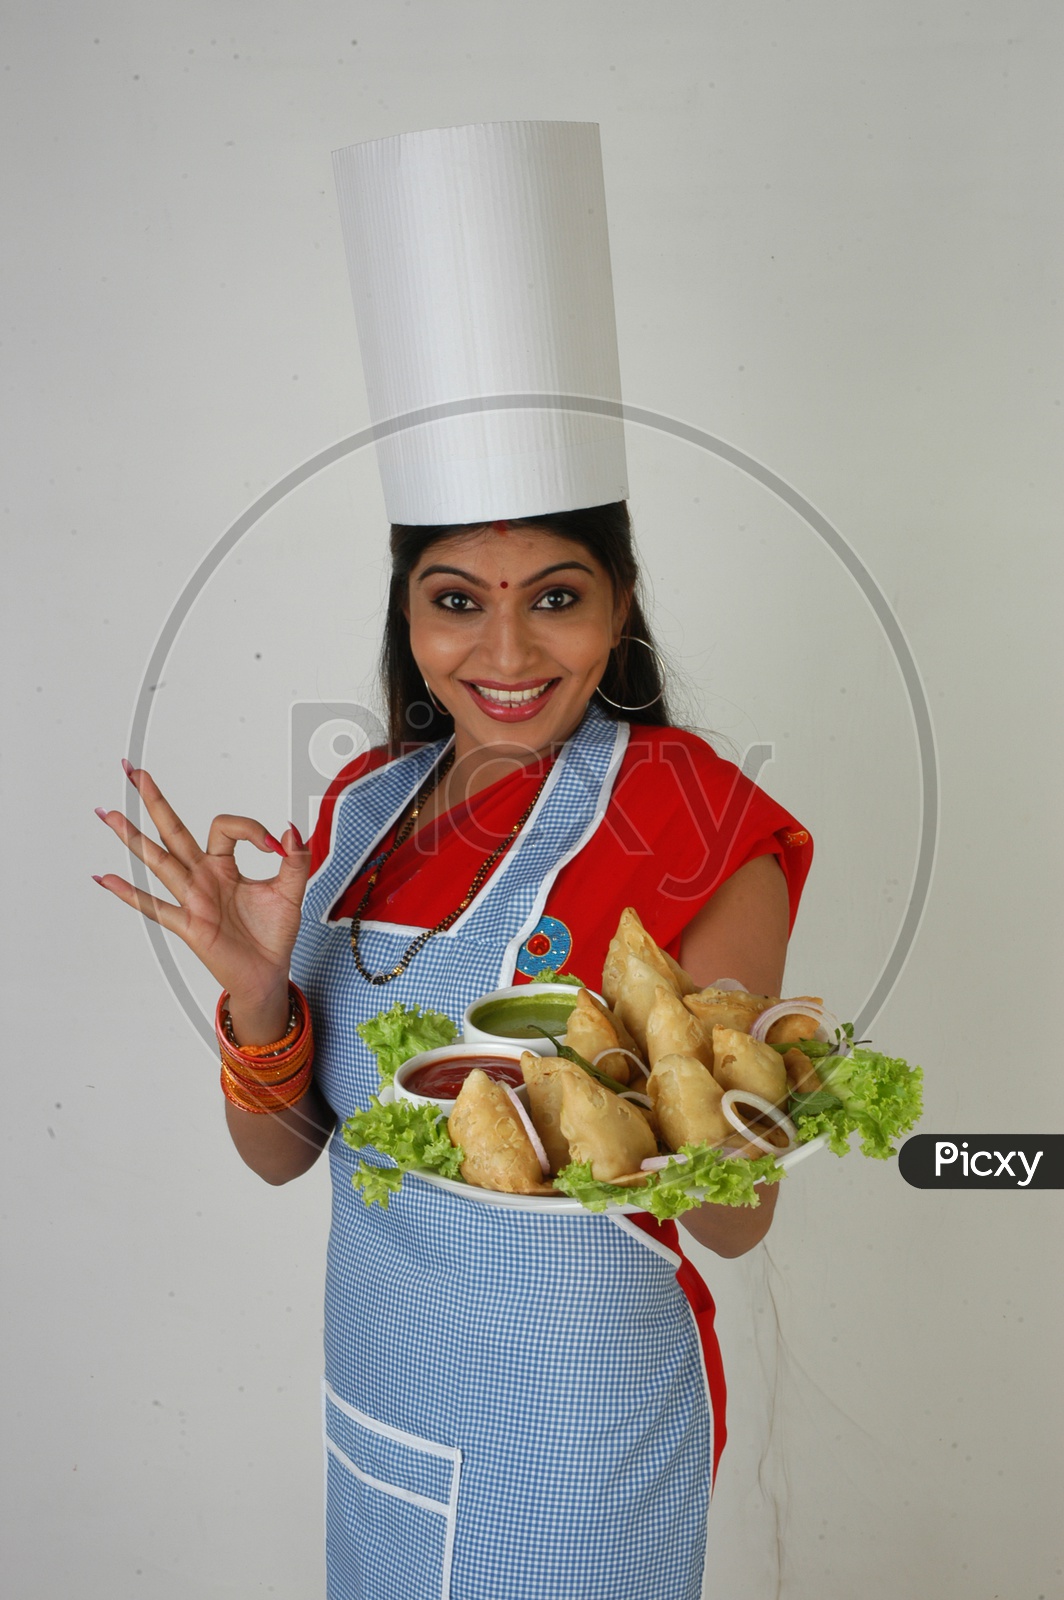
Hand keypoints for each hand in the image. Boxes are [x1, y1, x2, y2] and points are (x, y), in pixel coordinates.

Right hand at [93, 762, 311, 1005]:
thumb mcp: (291, 892)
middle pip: (172, 830)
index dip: (251, 829)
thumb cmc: (272, 934)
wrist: (268, 973)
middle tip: (134, 771)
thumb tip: (291, 829)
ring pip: (158, 861)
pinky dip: (128, 893)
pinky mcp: (189, 924)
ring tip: (109, 813)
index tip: (274, 846)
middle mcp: (202, 877)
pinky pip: (155, 907)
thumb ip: (296, 860)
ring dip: (132, 837)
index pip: (225, 828)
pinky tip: (105, 878)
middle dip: (153, 800)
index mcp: (224, 866)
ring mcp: (192, 899)